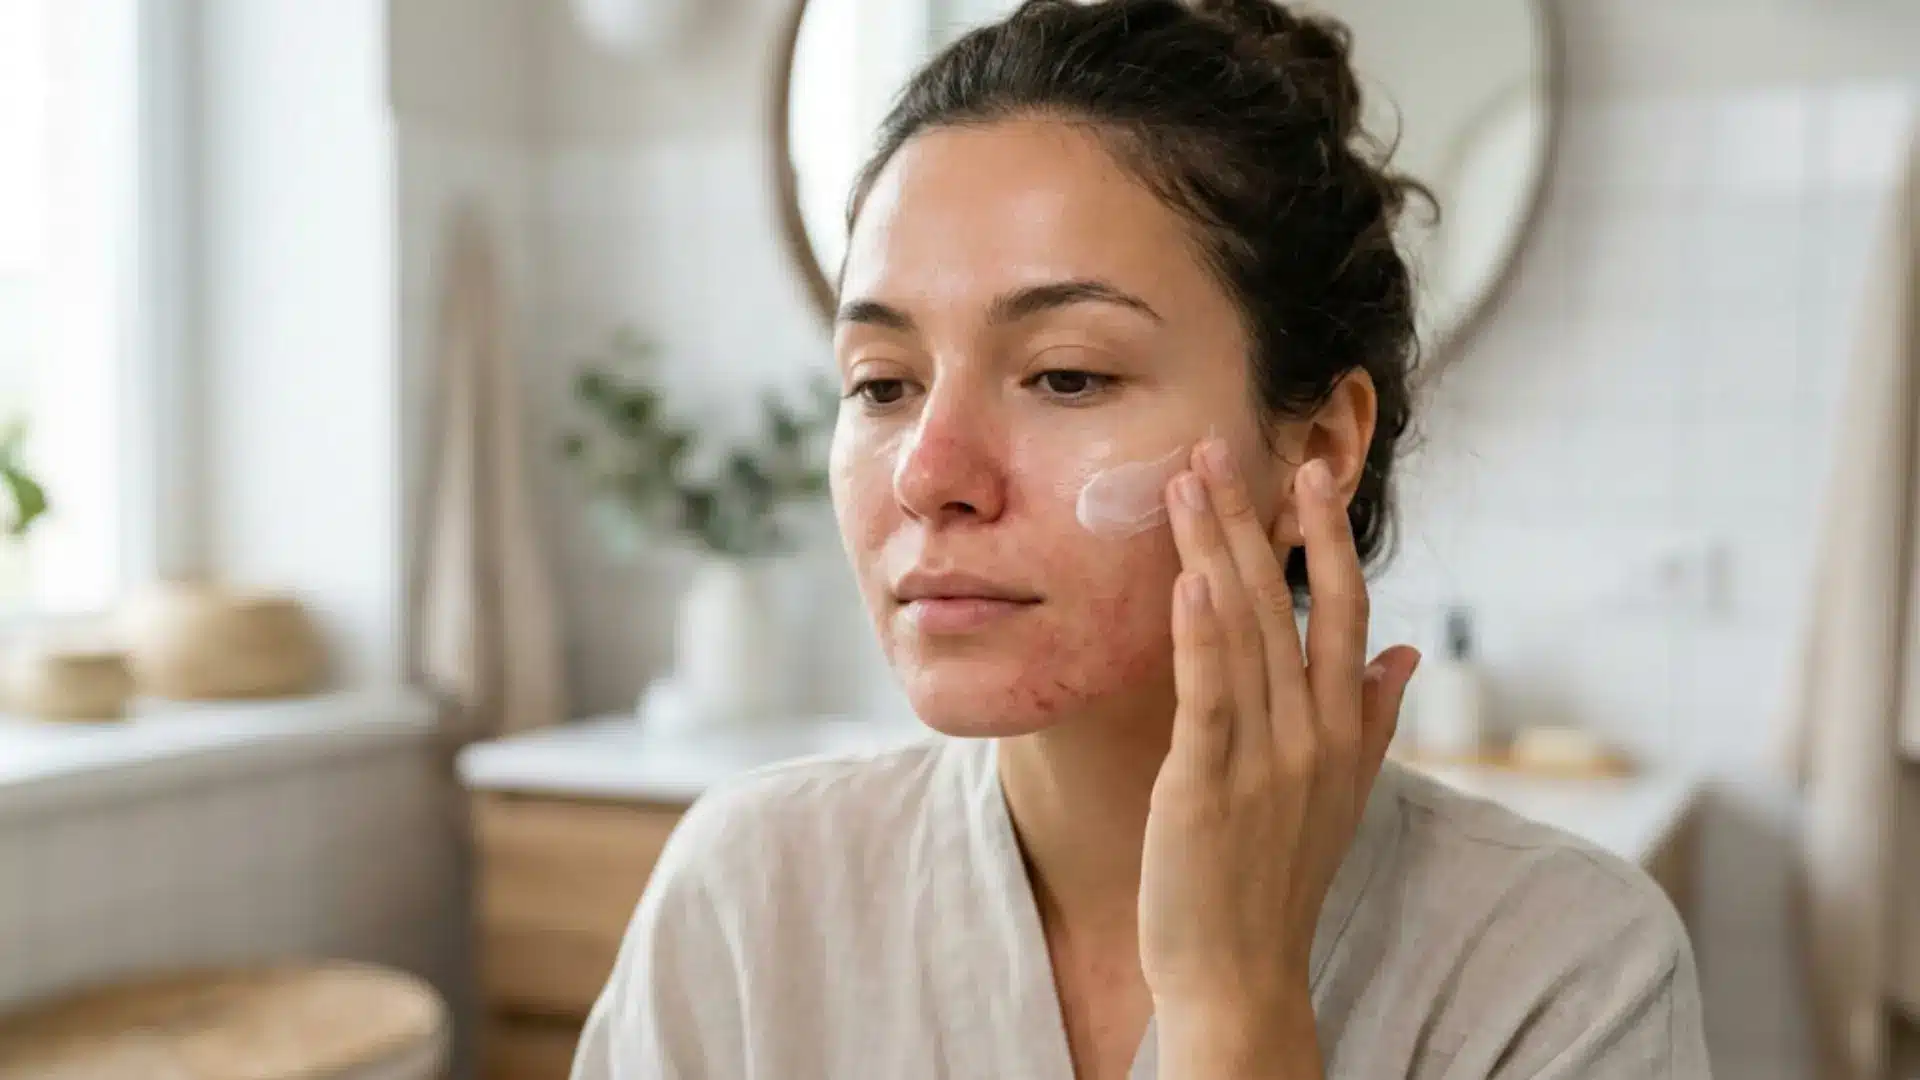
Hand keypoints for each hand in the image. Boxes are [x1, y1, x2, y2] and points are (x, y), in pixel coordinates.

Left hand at [1139, 438, 1419, 1066]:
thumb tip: (1409, 653)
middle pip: (1288, 606)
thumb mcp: (1343, 795)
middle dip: (1257, 522)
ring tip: (1185, 483)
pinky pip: (1210, 696)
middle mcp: (1313, 735)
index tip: (1311, 473)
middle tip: (1227, 447)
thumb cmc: (1279, 880)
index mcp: (1344, 730)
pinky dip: (1201, 635)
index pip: (1344, 613)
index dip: (1326, 540)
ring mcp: (1264, 759)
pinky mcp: (1208, 784)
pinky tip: (1187, 579)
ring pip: (1245, 634)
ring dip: (1214, 552)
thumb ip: (1374, 718)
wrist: (1241, 972)